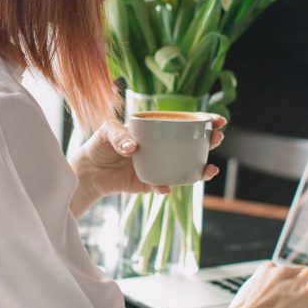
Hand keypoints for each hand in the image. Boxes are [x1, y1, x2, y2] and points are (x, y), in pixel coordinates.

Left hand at [68, 116, 225, 216]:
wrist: (88, 171)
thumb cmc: (100, 145)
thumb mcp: (107, 131)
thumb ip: (119, 135)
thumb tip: (133, 148)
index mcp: (156, 131)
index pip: (184, 123)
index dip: (204, 121)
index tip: (218, 120)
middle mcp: (162, 148)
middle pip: (192, 145)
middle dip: (210, 142)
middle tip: (217, 139)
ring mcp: (159, 166)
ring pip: (185, 168)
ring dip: (201, 170)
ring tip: (209, 169)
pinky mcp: (149, 184)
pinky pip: (163, 186)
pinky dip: (166, 186)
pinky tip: (166, 187)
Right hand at [197, 262, 307, 307]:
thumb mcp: (247, 298)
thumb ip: (257, 294)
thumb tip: (258, 306)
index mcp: (265, 271)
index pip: (283, 269)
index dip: (290, 281)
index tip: (291, 293)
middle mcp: (281, 270)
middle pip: (300, 270)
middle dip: (304, 284)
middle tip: (306, 301)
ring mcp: (294, 278)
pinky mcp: (306, 290)